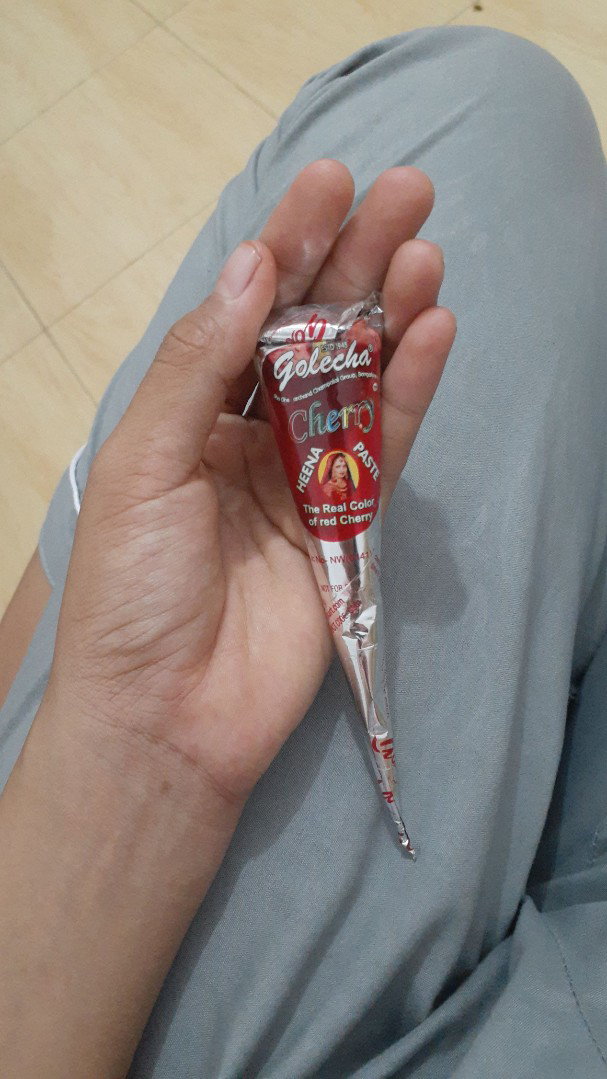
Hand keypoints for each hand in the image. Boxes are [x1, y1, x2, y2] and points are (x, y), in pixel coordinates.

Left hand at [44, 160, 455, 810]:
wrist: (168, 714)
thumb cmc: (133, 586)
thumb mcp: (145, 461)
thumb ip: (199, 365)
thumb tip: (252, 268)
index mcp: (186, 411)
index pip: (244, 311)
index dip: (286, 245)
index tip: (330, 182)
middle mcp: (247, 432)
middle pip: (309, 332)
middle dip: (354, 260)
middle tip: (407, 191)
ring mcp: (302, 476)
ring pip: (357, 379)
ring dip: (392, 313)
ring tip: (426, 249)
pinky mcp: (348, 523)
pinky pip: (384, 444)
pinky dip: (408, 389)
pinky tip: (433, 329)